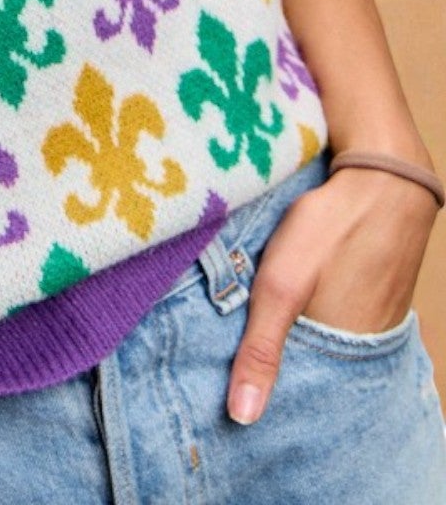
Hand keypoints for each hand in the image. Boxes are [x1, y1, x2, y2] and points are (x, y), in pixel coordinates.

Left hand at [227, 164, 438, 423]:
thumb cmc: (331, 232)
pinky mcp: (365, 298)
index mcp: (343, 361)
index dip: (259, 392)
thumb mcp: (281, 287)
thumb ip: (261, 350)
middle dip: (266, 366)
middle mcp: (360, 352)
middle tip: (220, 356)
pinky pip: (326, 320)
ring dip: (282, 337)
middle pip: (303, 370)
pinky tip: (276, 303)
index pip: (294, 396)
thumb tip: (242, 416)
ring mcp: (366, 323)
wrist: (380, 181)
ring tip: (241, 327)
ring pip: (312, 343)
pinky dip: (300, 316)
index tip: (219, 392)